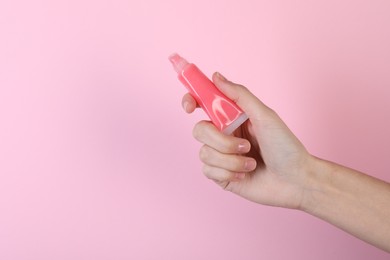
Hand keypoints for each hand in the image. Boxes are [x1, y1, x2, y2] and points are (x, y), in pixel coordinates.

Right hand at [182, 72, 313, 208]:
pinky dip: (229, 172)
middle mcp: (224, 135)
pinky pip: (208, 171)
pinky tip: (245, 174)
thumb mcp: (265, 115)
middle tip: (245, 146)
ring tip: (251, 163)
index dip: (190, 100)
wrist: (295, 180)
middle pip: (199, 130)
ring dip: (231, 160)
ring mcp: (221, 156)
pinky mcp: (221, 176)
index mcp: (232, 118)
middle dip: (221, 140)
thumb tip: (216, 76)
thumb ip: (240, 95)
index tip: (190, 106)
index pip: (203, 104)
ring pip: (204, 153)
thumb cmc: (285, 146)